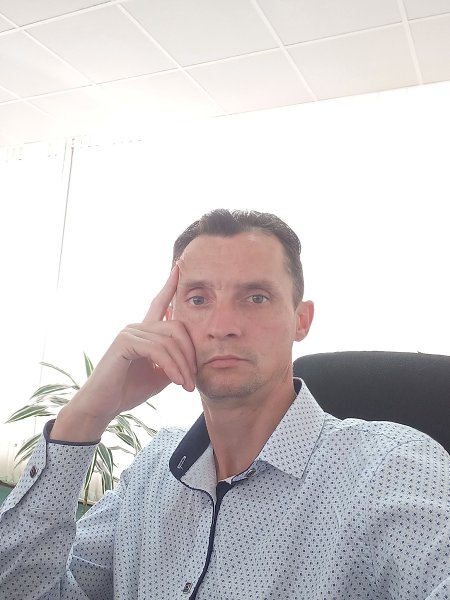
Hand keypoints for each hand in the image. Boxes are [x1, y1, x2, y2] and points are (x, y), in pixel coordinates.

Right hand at [51, 266, 196, 441]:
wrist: (102, 406)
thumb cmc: (129, 391)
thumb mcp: (160, 375)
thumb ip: (174, 360)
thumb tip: (193, 355)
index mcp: (145, 332)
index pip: (160, 303)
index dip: (170, 285)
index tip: (178, 267)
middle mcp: (137, 326)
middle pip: (177, 327)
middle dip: (190, 354)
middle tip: (193, 380)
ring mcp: (130, 332)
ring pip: (170, 341)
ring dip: (183, 365)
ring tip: (186, 386)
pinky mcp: (125, 342)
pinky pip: (158, 349)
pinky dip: (171, 366)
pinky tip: (176, 381)